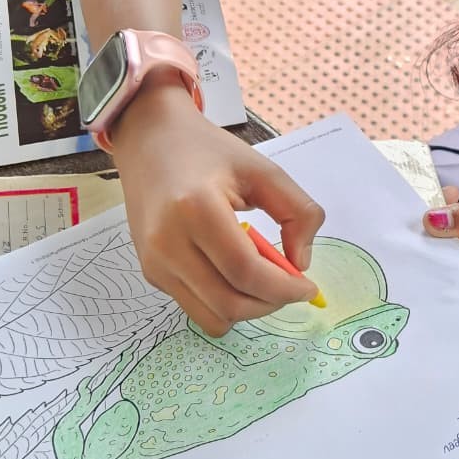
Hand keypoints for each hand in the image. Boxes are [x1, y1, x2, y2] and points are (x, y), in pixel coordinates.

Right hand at [111, 81, 324, 335]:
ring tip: (264, 279)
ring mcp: (155, 263)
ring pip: (212, 317)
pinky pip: (196, 307)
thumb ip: (297, 211)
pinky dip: (225, 302)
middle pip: (229, 303)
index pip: (246, 271)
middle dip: (270, 303)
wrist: (150, 142)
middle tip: (291, 286)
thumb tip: (301, 263)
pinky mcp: (151, 273)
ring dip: (248, 308)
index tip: (309, 287)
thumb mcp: (263, 170)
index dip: (284, 288)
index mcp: (196, 209)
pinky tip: (237, 274)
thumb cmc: (209, 151)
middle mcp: (168, 243)